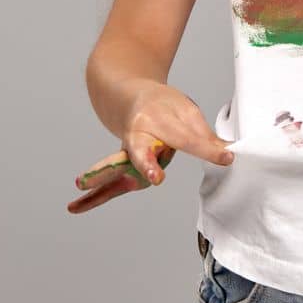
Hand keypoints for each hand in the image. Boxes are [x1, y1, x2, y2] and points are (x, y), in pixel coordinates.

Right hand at [67, 83, 234, 214]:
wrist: (130, 94)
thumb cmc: (163, 106)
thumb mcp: (187, 111)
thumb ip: (203, 135)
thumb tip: (227, 153)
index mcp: (159, 118)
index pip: (187, 137)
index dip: (208, 148)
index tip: (226, 157)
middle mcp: (139, 133)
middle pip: (141, 150)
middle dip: (146, 163)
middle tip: (154, 177)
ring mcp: (126, 149)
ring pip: (114, 166)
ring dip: (101, 177)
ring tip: (82, 187)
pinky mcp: (120, 162)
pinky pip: (107, 181)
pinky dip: (92, 196)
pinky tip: (75, 207)